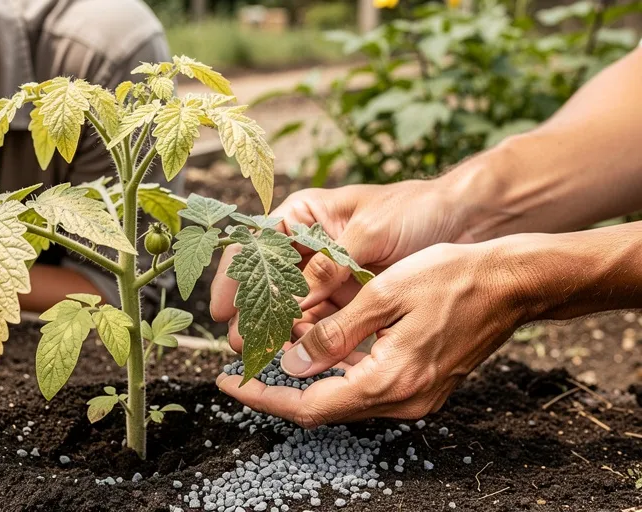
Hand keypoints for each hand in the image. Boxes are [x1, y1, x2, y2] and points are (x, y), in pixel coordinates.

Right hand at [211, 179, 475, 349]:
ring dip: (276, 329)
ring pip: (289, 305)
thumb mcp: (368, 234)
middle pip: (265, 280)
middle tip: (240, 342)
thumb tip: (296, 304)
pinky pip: (319, 320)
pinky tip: (297, 354)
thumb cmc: (417, 211)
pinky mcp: (347, 297)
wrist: (468, 221)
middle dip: (251, 312)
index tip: (221, 309)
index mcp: (302, 214)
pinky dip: (308, 337)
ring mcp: (326, 273)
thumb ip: (329, 267)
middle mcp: (307, 245)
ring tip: (262, 354)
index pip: (252, 243)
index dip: (232, 277)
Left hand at [216, 238, 534, 426]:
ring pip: (341, 395)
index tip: (228, 381)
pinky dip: (334, 367)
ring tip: (270, 345)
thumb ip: (335, 333)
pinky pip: (364, 385)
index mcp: (389, 382)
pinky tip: (315, 342)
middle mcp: (401, 401)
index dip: (261, 397)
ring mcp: (414, 397)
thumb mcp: (384, 295)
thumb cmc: (453, 278)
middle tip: (242, 360)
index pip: (307, 405)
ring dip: (305, 374)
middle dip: (277, 385)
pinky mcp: (420, 386)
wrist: (513, 283)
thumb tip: (293, 362)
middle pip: (321, 406)